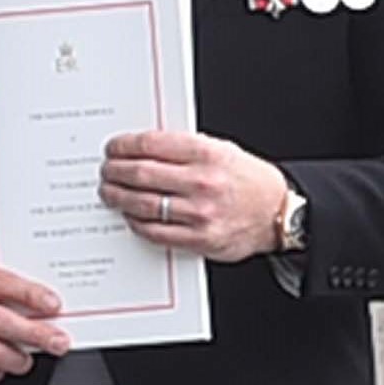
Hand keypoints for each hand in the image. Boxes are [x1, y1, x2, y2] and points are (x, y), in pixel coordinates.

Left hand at [99, 131, 287, 262]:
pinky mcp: (199, 239)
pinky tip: (130, 215)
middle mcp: (202, 183)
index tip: (113, 148)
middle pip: (141, 174)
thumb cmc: (248, 180)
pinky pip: (156, 232)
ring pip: (144, 204)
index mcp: (207, 154)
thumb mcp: (222, 150)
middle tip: (106, 171)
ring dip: (119, 198)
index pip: (151, 145)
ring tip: (109, 192)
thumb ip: (185, 149)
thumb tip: (144, 149)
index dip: (124, 146)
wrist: (278, 213)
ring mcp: (200, 213)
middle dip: (115, 171)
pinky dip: (137, 222)